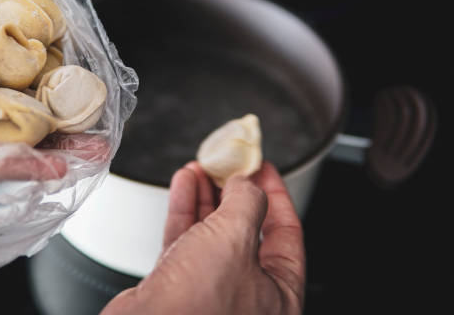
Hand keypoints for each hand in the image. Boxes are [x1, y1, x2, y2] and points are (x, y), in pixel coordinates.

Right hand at [101, 161, 304, 314]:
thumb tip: (246, 183)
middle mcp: (247, 293)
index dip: (276, 194)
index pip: (286, 233)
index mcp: (279, 293)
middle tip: (228, 165)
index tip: (264, 169)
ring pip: (213, 232)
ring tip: (201, 168)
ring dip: (206, 195)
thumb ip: (247, 202)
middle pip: (247, 229)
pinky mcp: (178, 286)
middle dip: (234, 191)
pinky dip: (185, 209)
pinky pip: (186, 240)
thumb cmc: (196, 308)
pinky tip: (184, 185)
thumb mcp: (234, 239)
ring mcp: (211, 290)